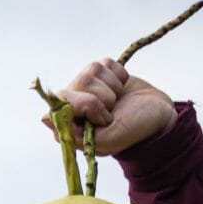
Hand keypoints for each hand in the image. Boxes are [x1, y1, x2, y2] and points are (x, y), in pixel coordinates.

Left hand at [47, 58, 174, 155]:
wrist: (158, 116)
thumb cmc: (134, 131)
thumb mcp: (108, 141)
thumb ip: (76, 134)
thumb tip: (44, 118)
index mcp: (70, 123)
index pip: (62, 102)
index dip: (86, 105)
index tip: (103, 117)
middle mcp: (74, 103)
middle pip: (80, 83)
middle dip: (103, 98)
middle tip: (112, 113)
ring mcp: (87, 85)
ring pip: (92, 70)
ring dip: (112, 87)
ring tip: (118, 101)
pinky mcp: (102, 71)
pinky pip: (106, 62)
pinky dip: (119, 75)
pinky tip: (122, 88)